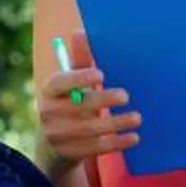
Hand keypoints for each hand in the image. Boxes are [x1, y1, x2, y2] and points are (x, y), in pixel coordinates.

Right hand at [34, 27, 140, 165]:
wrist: (52, 143)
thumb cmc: (68, 102)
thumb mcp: (70, 83)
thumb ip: (78, 60)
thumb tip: (80, 32)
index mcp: (49, 91)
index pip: (60, 83)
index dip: (79, 78)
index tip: (101, 74)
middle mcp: (49, 113)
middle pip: (78, 107)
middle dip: (103, 100)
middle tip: (126, 96)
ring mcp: (58, 136)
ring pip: (90, 129)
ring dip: (116, 123)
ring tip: (136, 118)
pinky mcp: (70, 154)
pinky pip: (96, 148)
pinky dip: (117, 143)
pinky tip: (134, 137)